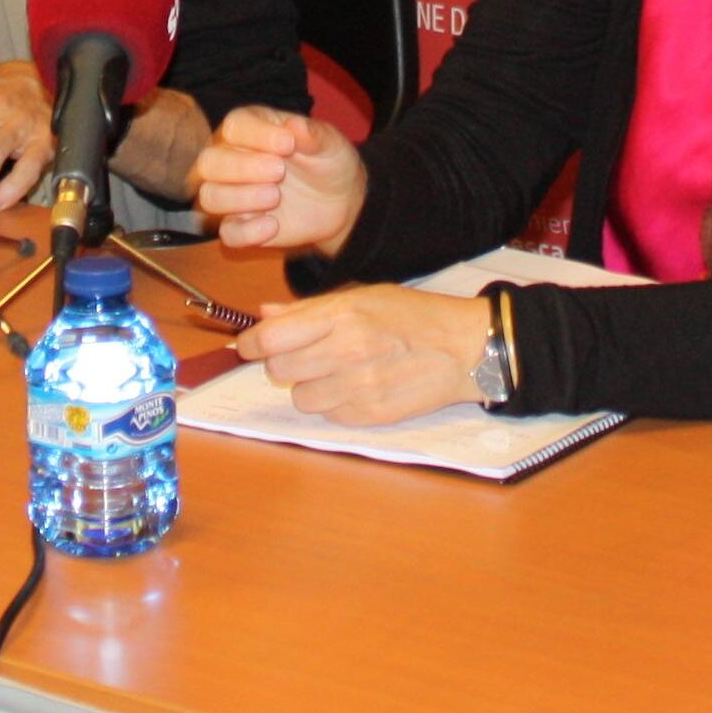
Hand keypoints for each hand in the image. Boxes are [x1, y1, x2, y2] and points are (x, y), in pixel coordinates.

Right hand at [188, 106, 368, 252]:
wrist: (341, 201)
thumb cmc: (327, 162)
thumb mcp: (329, 144)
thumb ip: (312, 135)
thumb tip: (294, 124)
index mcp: (251, 129)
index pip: (234, 125)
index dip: (256, 134)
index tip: (288, 144)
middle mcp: (232, 159)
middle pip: (209, 162)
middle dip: (240, 167)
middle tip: (279, 171)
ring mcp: (233, 195)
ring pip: (209, 197)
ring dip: (239, 198)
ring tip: (275, 196)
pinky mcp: (241, 226)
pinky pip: (227, 233)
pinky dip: (246, 232)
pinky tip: (272, 226)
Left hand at [233, 285, 483, 423]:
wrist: (462, 349)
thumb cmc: (413, 317)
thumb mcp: (363, 296)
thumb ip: (310, 309)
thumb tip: (265, 315)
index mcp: (341, 315)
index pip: (271, 338)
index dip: (251, 344)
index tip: (248, 346)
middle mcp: (346, 351)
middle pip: (278, 371)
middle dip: (283, 364)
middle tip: (304, 356)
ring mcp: (358, 387)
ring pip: (300, 398)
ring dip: (310, 387)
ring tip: (336, 372)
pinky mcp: (370, 415)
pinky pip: (328, 416)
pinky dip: (335, 404)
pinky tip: (358, 387)